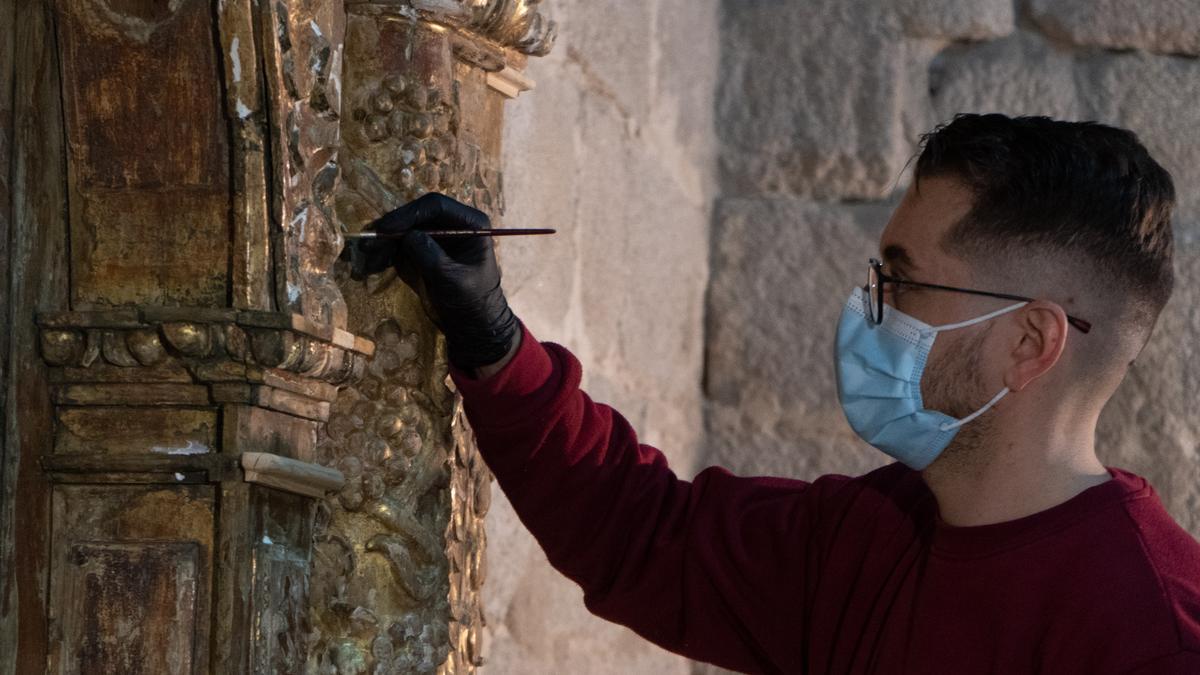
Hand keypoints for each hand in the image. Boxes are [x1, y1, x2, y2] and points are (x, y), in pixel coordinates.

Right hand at [351, 193, 519, 371]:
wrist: (472, 325)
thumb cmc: (471, 301)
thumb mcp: (451, 278)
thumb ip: (430, 254)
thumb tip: (408, 235)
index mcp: (470, 224)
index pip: (435, 206)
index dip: (409, 214)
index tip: (387, 229)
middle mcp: (452, 224)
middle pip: (416, 215)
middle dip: (392, 228)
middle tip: (368, 243)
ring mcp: (436, 237)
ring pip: (405, 229)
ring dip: (384, 241)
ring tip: (366, 256)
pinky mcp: (423, 251)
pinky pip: (401, 245)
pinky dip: (386, 252)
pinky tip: (373, 264)